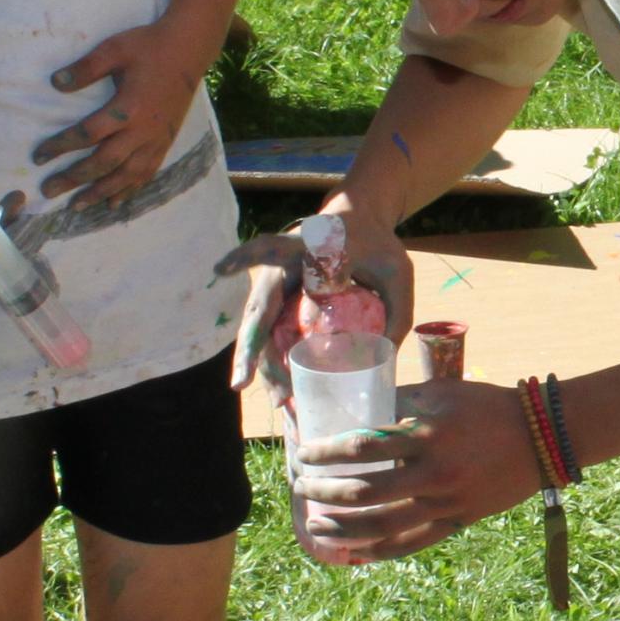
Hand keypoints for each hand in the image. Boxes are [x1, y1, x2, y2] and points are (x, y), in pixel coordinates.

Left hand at [36, 19, 212, 207]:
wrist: (189, 49)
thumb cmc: (148, 46)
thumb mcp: (113, 49)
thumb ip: (85, 68)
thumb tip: (55, 84)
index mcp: (127, 107)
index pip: (87, 134)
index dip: (60, 147)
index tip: (38, 157)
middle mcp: (142, 130)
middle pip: (104, 163)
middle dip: (74, 178)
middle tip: (49, 190)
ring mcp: (156, 140)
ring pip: (126, 175)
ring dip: (100, 192)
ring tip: (77, 205)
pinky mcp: (165, 143)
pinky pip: (146, 173)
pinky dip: (129, 190)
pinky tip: (114, 203)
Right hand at [219, 205, 416, 391]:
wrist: (361, 220)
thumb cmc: (379, 245)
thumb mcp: (399, 274)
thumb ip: (396, 311)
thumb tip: (384, 363)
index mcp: (310, 245)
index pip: (273, 248)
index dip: (246, 258)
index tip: (220, 270)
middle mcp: (283, 263)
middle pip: (259, 306)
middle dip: (250, 347)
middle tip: (242, 383)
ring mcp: (277, 281)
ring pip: (260, 325)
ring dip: (262, 363)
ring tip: (278, 400)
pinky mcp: (281, 298)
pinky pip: (270, 331)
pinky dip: (273, 360)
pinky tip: (282, 389)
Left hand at [287, 378, 538, 560]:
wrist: (543, 437)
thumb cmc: (488, 407)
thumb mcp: (443, 392)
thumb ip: (401, 400)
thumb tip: (358, 400)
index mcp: (428, 435)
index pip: (363, 446)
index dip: (326, 452)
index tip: (304, 452)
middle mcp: (435, 473)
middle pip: (365, 491)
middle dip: (325, 490)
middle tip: (301, 486)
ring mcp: (447, 503)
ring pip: (383, 526)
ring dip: (342, 527)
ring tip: (315, 524)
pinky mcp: (458, 522)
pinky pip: (411, 545)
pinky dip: (378, 552)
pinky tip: (353, 552)